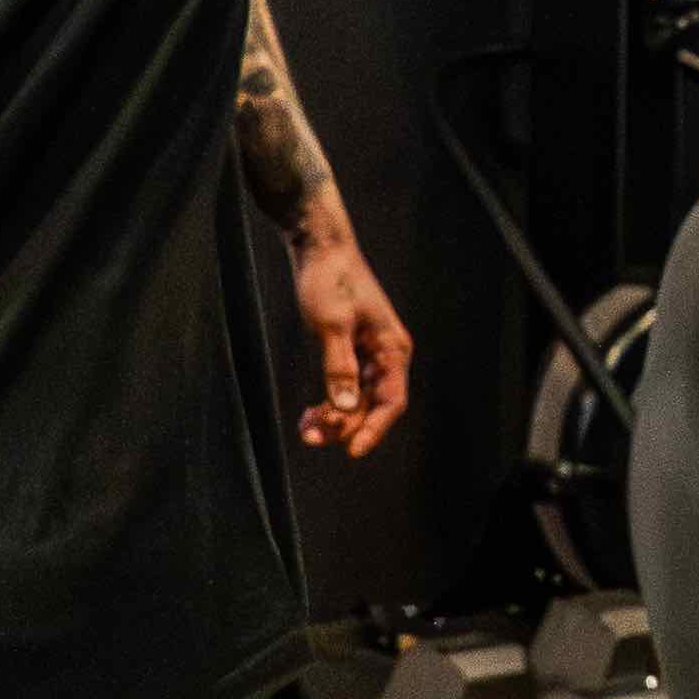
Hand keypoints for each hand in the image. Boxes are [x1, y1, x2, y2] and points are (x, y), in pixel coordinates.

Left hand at [287, 204, 414, 454]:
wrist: (319, 248)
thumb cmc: (330, 279)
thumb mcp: (332, 324)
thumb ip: (339, 366)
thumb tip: (344, 406)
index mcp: (391, 348)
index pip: (391, 401)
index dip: (374, 429)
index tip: (352, 450)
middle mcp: (384, 355)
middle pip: (371, 405)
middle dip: (344, 425)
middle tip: (313, 437)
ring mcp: (367, 354)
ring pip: (355, 400)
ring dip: (333, 418)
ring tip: (306, 428)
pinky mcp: (349, 351)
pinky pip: (343, 388)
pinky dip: (328, 403)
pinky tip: (310, 413)